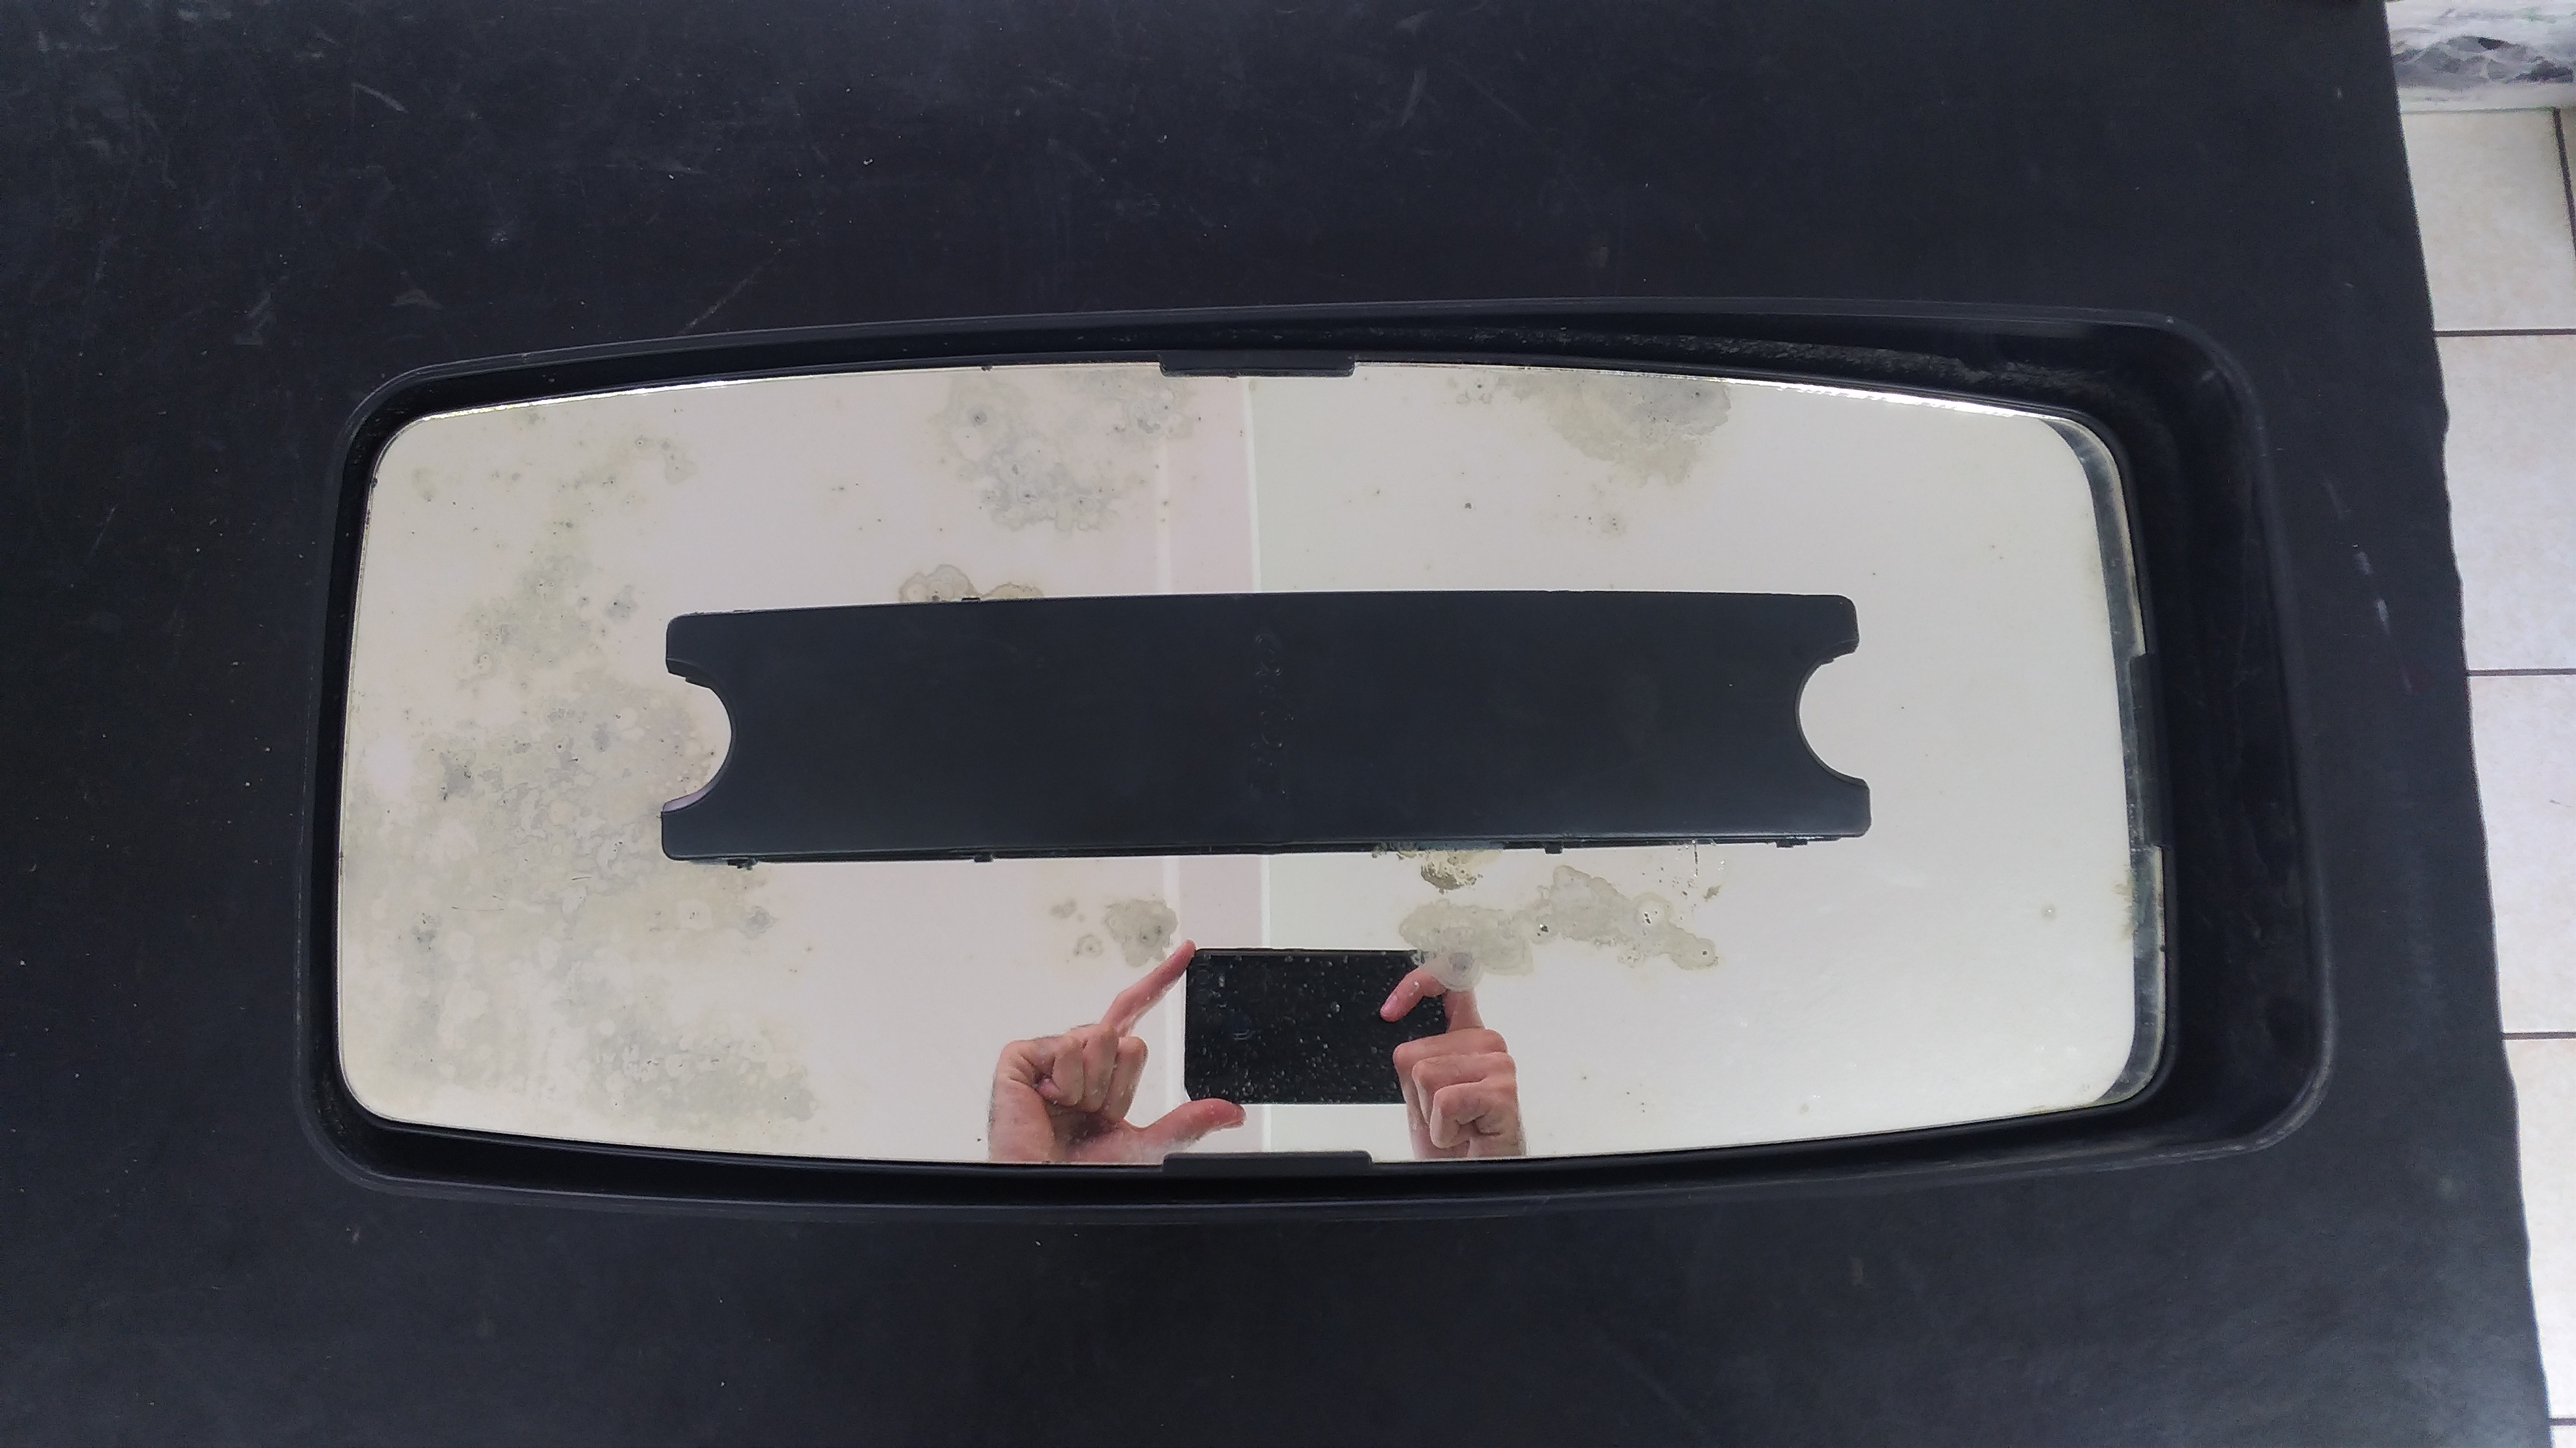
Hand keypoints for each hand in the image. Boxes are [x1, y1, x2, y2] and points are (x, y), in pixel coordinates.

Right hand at [988, 941, 1245, 1163]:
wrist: (1044, 1191)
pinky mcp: (1021, 1056)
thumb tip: (1234, 1112)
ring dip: (1093, 1086)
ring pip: (1101, 1039)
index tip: (1188, 950)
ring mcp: (1050, 1053)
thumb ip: (1187, 1122)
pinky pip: (1066, 1046)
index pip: (1136, 1013)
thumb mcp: (1145, 1145)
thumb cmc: (1083, 1173)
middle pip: (1129, 1038)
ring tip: (1068, 1110)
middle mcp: (1079, 1054)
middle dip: (1120, 1082)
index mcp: (1104, 1070)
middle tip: (1093, 1113)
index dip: (1161, 980)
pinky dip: (1066, 1081)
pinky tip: (1048, 1101)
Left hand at [1381, 966, 1524, 1158]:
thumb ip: (1415, 1055)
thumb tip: (1393, 1017)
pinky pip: (1446, 1100)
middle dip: (1414, 1093)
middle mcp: (1487, 1043)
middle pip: (1414, 1052)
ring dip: (1430, 1114)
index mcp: (1467, 1036)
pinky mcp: (1503, 1091)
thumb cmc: (1452, 1143)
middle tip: (1443, 1116)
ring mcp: (1499, 1065)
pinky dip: (1443, 1128)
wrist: (1470, 1181)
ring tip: (1455, 1125)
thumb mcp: (1419, 1092)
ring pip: (1426, 1075)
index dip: (1417, 984)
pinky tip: (1464, 1134)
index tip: (1389, 1010)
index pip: (1450, 983)